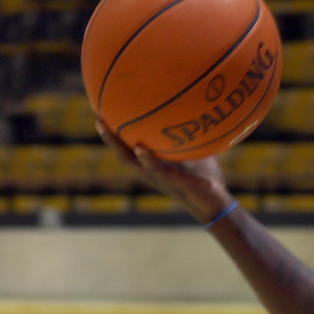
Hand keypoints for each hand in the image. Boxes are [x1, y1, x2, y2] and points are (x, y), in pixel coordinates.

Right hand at [96, 121, 232, 222]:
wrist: (216, 202)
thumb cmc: (206, 178)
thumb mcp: (197, 152)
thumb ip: (191, 136)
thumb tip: (194, 111)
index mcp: (154, 164)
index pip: (130, 147)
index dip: (118, 134)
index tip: (106, 114)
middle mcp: (151, 171)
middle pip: (123, 153)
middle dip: (109, 137)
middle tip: (96, 117)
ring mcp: (159, 177)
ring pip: (131, 161)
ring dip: (116, 145)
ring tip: (104, 127)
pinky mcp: (172, 182)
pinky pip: (156, 170)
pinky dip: (147, 159)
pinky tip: (139, 148)